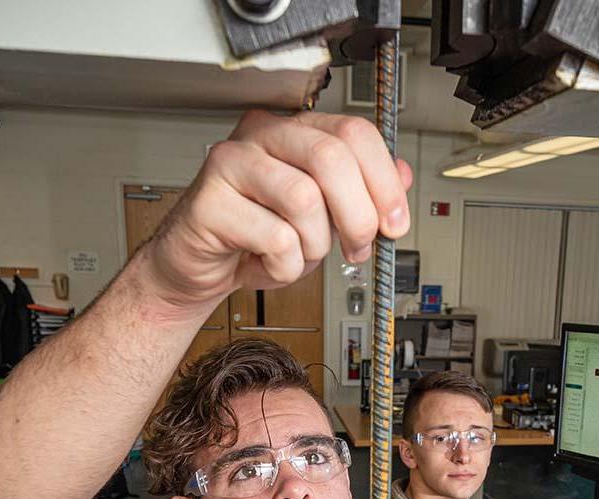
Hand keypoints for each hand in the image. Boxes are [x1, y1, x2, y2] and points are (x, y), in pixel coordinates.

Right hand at [142, 110, 411, 308]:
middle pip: (331, 158)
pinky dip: (282, 268)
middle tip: (357, 250)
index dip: (383, 182)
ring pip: (304, 200)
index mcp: (294, 131)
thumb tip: (401, 177)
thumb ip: (359, 194)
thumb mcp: (321, 219)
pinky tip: (266, 265)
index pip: (354, 133)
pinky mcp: (210, 201)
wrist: (197, 267)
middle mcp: (262, 136)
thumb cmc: (254, 239)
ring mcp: (231, 163)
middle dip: (357, 216)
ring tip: (296, 258)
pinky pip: (274, 238)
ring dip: (313, 246)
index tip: (394, 224)